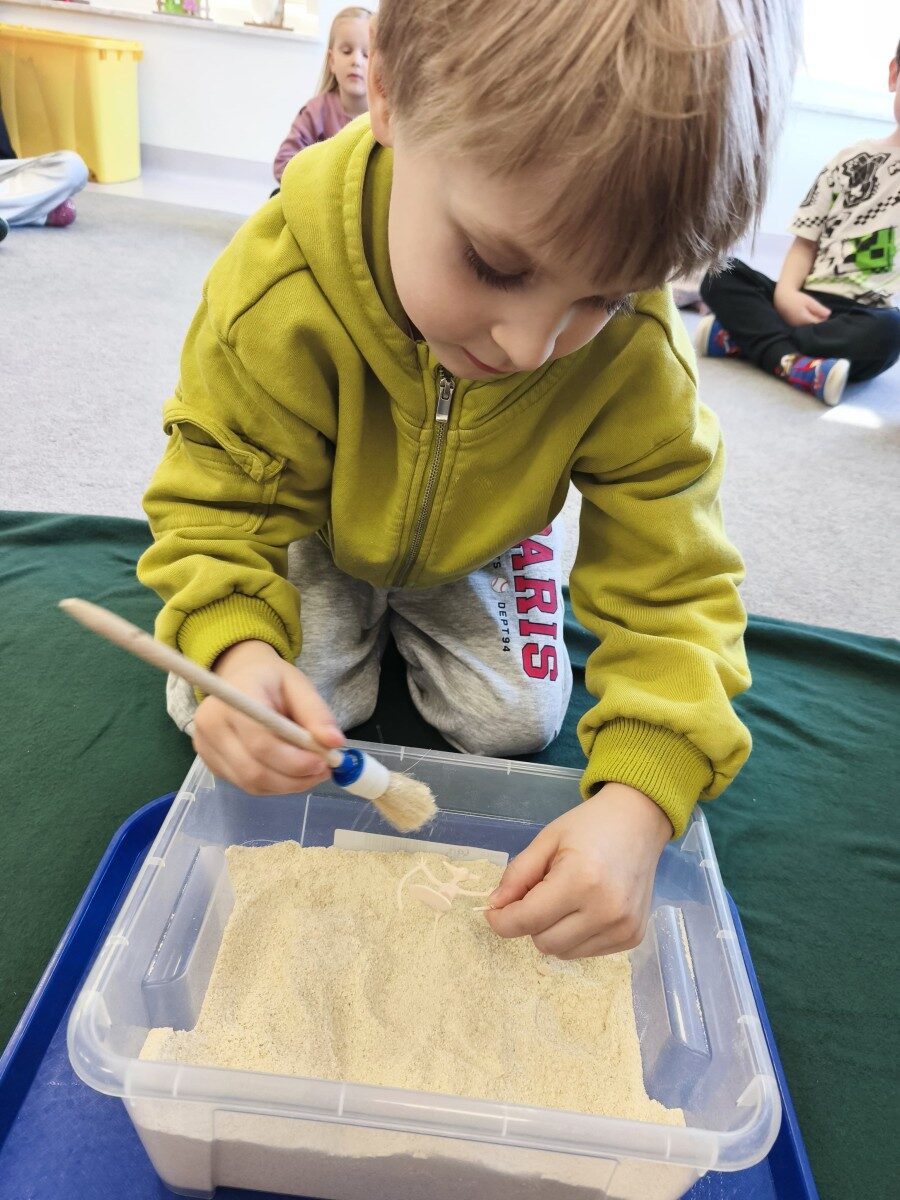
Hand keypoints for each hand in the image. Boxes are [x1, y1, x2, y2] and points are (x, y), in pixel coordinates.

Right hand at [192, 640, 344, 793]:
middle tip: (324, 771)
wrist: (240, 680)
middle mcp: (211, 723)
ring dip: (288, 785)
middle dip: (295, 778)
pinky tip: (291, 772)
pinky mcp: (210, 763)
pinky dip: (274, 785)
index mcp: (234, 697)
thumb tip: (334, 743)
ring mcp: (205, 746)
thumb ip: (316, 713)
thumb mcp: (299, 685)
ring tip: (312, 772)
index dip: (294, 759)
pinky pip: (245, 785)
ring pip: (251, 783)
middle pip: (254, 770)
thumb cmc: (271, 681)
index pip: (260, 741)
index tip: (323, 763)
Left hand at [485, 783, 671, 957]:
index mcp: (580, 880)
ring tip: (565, 899)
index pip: (527, 920)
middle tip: (539, 894)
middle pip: (543, 942)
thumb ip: (518, 874)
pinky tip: (585, 908)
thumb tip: (495, 906)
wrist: (640, 821)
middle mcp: (605, 910)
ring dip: (553, 931)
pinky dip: (575, 936)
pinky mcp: (632, 937)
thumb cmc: (590, 826)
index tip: (493, 912)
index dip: (502, 921)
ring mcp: (622, 928)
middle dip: (531, 922)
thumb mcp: (547, 839)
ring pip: (563, 953)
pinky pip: (586, 952)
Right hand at [774, 287, 830, 326]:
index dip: (823, 318)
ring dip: (811, 321)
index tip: (822, 311)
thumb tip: (829, 314)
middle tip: (817, 310)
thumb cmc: (797, 299)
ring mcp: (795, 328)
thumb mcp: (809, 301)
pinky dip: (806, 322)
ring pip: (808, 327)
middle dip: (818, 320)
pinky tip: (804, 315)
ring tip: (809, 312)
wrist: (782, 299)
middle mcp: (800, 326)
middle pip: (814, 326)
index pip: (819, 323)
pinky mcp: (792, 327)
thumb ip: (819, 309)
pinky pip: (803, 327)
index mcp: (805, 320)